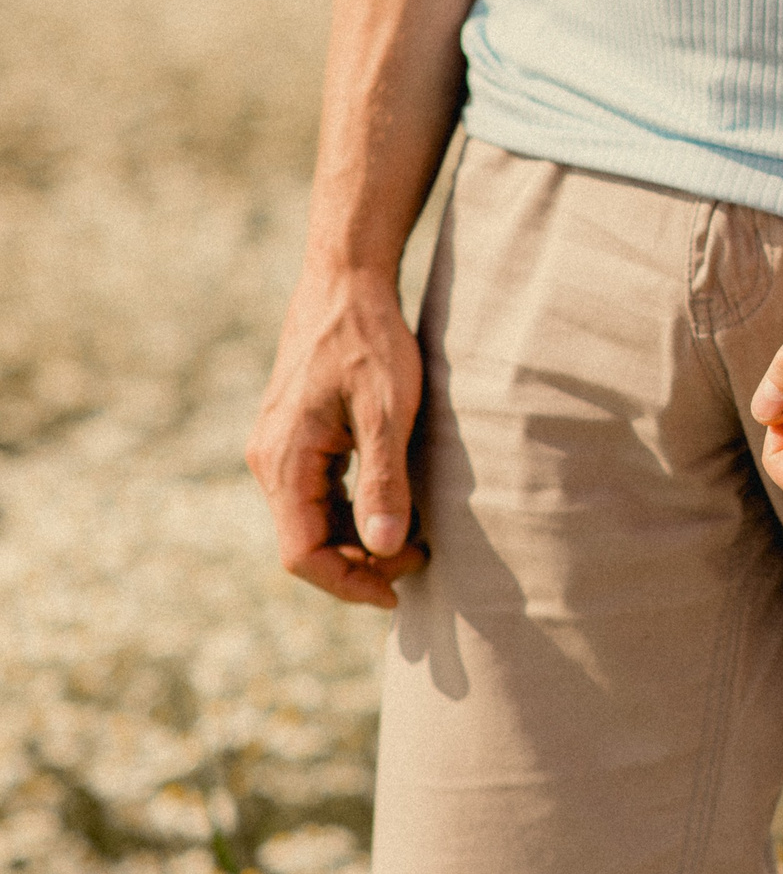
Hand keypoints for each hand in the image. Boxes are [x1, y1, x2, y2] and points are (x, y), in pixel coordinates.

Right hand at [244, 268, 429, 608]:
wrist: (346, 282)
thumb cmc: (370, 340)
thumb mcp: (388, 411)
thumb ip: (384, 479)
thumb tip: (387, 545)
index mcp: (285, 462)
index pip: (302, 554)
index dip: (349, 582)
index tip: (397, 591)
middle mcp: (271, 461)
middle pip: (305, 543)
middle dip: (360, 564)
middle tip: (421, 561)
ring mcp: (279, 448)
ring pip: (311, 521)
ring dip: (357, 540)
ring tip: (415, 540)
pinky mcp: (295, 436)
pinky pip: (316, 494)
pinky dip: (351, 512)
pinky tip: (394, 507)